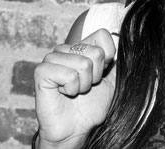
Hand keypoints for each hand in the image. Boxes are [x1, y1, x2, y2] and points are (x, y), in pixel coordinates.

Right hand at [34, 29, 116, 146]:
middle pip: (96, 52)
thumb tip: (122, 41)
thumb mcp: (110, 81)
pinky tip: (63, 94)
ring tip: (74, 91)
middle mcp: (65, 49)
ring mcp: (52, 58)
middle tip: (84, 87)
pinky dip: (71, 89)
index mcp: (80, 47)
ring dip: (83, 85)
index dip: (107, 58)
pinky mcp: (42, 71)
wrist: (75, 129)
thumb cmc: (91, 106)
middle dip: (95, 76)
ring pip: (83, 64)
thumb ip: (116, 61)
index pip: (102, 35)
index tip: (99, 75)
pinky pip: (69, 75)